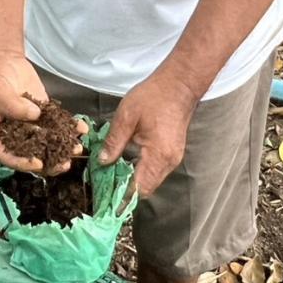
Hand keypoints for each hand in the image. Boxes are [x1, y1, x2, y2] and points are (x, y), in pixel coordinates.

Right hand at [0, 53, 76, 174]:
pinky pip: (54, 123)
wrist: (0, 60)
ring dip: (61, 145)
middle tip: (64, 163)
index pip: (7, 156)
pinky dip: (68, 126)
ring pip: (45, 141)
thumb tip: (34, 116)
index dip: (22, 162)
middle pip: (30, 153)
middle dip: (49, 159)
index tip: (38, 164)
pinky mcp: (41, 114)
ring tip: (76, 147)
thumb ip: (13, 107)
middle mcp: (11, 135)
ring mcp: (28, 125)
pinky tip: (81, 128)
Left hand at [100, 70, 198, 197]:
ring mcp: (173, 159)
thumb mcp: (127, 116)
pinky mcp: (173, 153)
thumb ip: (114, 141)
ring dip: (133, 181)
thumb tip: (103, 162)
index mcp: (157, 155)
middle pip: (145, 189)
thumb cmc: (154, 97)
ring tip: (112, 175)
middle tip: (104, 185)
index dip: (121, 196)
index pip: (138, 189)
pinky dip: (141, 172)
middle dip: (125, 190)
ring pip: (151, 181)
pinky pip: (156, 171)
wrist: (179, 84)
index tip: (104, 198)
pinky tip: (127, 163)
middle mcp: (168, 162)